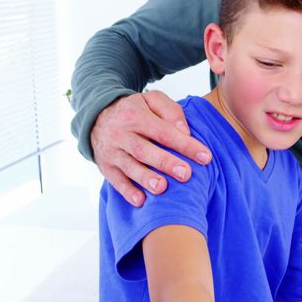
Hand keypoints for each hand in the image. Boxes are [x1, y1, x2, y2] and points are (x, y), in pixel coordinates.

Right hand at [91, 91, 211, 206]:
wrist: (96, 117)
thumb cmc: (132, 110)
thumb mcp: (150, 100)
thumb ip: (170, 111)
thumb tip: (184, 131)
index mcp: (135, 115)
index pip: (163, 131)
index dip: (184, 144)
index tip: (205, 157)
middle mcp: (121, 134)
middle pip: (144, 150)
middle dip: (165, 162)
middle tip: (186, 174)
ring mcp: (112, 152)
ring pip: (129, 166)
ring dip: (145, 178)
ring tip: (162, 188)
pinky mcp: (106, 167)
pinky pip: (115, 180)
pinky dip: (127, 191)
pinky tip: (140, 201)